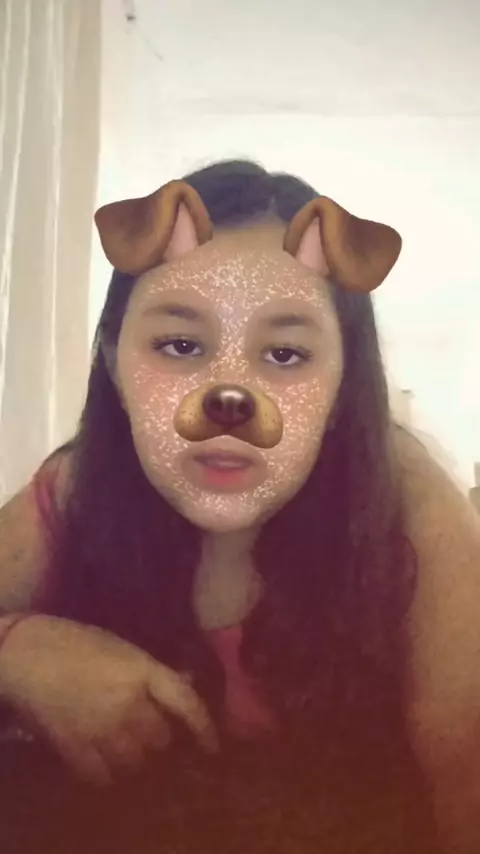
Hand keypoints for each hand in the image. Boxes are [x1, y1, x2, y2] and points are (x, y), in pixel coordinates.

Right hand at [0, 614, 215, 784]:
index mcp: (141, 669)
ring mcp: (100, 728)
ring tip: (125, 746)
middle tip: (149, 731)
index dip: (204, 726)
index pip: (185, 701)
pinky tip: (103, 762)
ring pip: (135, 761)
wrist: (23, 652)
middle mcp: (127, 702)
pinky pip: (102, 776)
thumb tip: (187, 681)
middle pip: (161, 738)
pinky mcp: (74, 747)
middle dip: (159, 736)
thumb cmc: (73, 640)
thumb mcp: (119, 646)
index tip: (212, 745)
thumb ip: (153, 669)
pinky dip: (106, 774)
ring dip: (135, 757)